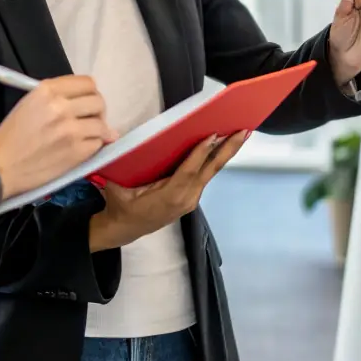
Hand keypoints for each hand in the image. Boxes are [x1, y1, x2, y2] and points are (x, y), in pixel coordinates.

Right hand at [0, 76, 115, 199]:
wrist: (1, 167)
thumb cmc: (11, 135)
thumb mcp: (30, 103)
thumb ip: (57, 97)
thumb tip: (87, 101)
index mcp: (47, 90)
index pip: (87, 83)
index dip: (90, 93)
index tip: (86, 102)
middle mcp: (62, 107)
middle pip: (98, 101)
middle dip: (97, 111)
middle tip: (89, 119)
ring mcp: (71, 130)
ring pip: (102, 124)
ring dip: (98, 130)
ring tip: (87, 135)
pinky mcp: (76, 152)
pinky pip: (98, 143)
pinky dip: (93, 145)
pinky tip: (82, 148)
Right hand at [89, 132, 248, 251]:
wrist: (124, 229)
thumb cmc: (120, 205)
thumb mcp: (117, 187)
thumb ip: (121, 168)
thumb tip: (121, 144)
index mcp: (168, 197)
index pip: (188, 172)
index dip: (200, 154)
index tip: (214, 136)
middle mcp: (185, 199)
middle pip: (209, 171)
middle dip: (227, 150)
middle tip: (243, 132)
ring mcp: (190, 200)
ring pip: (210, 173)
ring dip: (225, 154)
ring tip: (239, 134)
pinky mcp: (191, 198)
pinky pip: (204, 177)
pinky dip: (214, 161)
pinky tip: (221, 148)